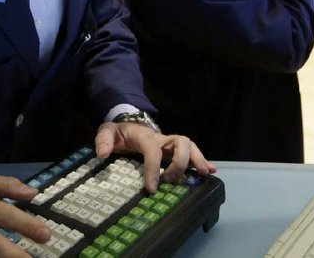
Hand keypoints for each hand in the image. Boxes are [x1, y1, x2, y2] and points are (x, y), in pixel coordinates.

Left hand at [95, 122, 216, 193]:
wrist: (127, 123)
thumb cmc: (119, 132)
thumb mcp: (107, 132)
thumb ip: (103, 140)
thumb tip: (102, 154)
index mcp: (144, 135)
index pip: (153, 149)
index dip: (154, 168)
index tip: (151, 189)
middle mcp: (161, 138)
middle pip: (180, 142)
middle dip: (179, 163)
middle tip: (171, 181)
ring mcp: (169, 143)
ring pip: (189, 145)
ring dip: (198, 159)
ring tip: (204, 174)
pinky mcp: (174, 149)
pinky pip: (192, 152)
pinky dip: (203, 160)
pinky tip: (211, 171)